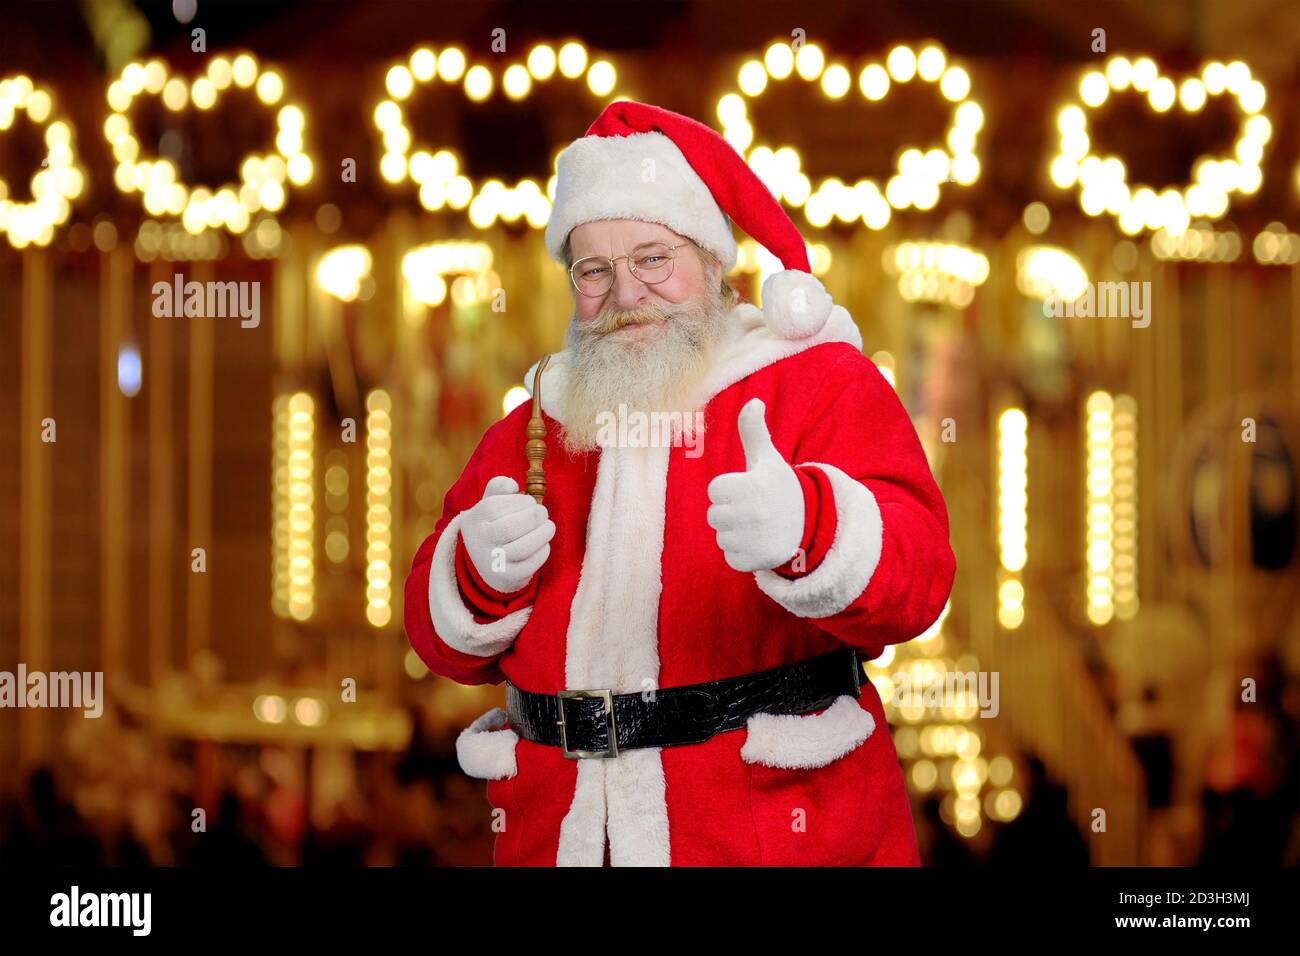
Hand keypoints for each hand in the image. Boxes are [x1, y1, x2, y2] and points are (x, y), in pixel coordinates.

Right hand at [460, 476, 554, 593]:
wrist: (487, 561)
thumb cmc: (494, 522)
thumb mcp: (490, 502)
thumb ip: (498, 486)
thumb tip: (512, 484)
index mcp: (474, 519)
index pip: (494, 507)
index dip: (520, 501)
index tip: (529, 502)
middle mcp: (479, 542)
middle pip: (508, 528)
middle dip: (534, 517)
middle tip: (543, 513)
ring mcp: (492, 562)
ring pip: (522, 548)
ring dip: (543, 533)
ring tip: (548, 526)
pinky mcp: (508, 576)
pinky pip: (530, 565)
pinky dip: (542, 551)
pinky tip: (543, 544)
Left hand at [706, 398, 803, 571]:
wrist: (812, 525)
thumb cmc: (782, 488)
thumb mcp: (769, 460)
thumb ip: (754, 431)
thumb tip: (753, 401)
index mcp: (751, 486)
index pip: (715, 489)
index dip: (730, 489)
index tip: (751, 490)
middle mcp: (751, 513)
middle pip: (714, 515)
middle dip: (731, 512)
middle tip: (756, 510)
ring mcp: (752, 540)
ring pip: (721, 537)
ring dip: (736, 534)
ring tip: (760, 527)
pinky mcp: (753, 562)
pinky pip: (730, 557)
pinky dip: (742, 553)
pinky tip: (761, 543)